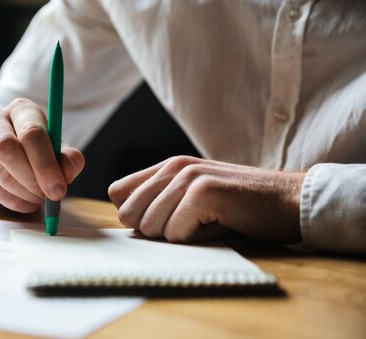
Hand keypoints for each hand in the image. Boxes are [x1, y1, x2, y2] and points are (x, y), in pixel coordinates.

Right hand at [0, 98, 84, 211]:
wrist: (16, 150)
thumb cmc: (41, 146)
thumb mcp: (59, 147)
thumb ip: (69, 158)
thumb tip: (67, 172)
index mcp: (21, 110)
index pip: (31, 132)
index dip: (46, 163)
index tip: (59, 187)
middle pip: (7, 148)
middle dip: (32, 178)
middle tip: (50, 195)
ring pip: (0, 173)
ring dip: (25, 192)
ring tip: (42, 197)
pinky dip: (15, 202)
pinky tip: (29, 201)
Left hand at [108, 156, 304, 242]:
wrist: (289, 200)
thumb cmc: (240, 205)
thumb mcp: (193, 197)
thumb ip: (161, 201)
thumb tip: (125, 220)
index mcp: (168, 167)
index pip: (118, 192)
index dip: (132, 215)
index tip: (160, 221)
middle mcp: (174, 167)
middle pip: (128, 213)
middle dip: (153, 230)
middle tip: (187, 225)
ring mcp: (189, 177)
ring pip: (150, 226)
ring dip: (176, 235)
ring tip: (205, 222)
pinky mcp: (204, 192)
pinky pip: (175, 233)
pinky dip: (194, 239)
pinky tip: (217, 224)